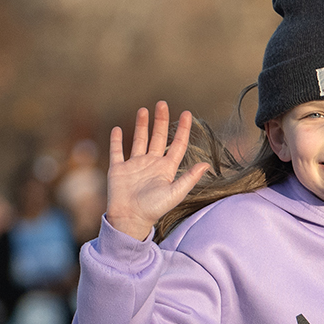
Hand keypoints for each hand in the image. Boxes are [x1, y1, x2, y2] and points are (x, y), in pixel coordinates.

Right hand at [104, 102, 209, 240]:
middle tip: (162, 104)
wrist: (130, 219)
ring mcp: (134, 166)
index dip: (182, 129)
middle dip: (161, 121)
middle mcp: (151, 164)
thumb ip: (189, 178)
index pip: (177, 145)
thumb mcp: (175, 193)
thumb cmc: (153, 209)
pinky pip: (117, 151)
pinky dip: (116, 140)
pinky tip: (118, 129)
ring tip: (144, 110)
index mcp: (166, 169)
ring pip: (139, 140)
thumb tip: (206, 164)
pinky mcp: (118, 169)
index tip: (187, 113)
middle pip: (157, 138)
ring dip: (142, 126)